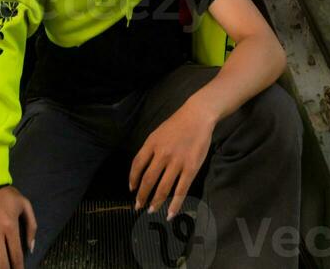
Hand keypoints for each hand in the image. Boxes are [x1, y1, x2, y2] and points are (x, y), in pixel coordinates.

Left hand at [129, 98, 213, 219]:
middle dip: (141, 196)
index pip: (137, 164)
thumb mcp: (158, 132)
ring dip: (155, 202)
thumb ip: (151, 149)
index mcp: (152, 143)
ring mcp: (177, 162)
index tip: (131, 189)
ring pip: (163, 188)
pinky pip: (181, 190)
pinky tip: (170, 213)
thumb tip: (142, 169)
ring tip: (151, 210)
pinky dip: (175, 204)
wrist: (198, 116)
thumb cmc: (178, 124)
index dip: (132, 179)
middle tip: (138, 206)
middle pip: (148, 179)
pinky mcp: (191, 168)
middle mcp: (162, 153)